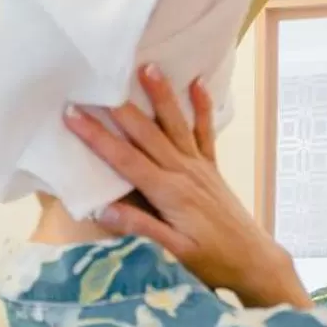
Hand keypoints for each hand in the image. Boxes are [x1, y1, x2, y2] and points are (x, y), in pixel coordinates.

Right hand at [64, 65, 311, 309]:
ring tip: (148, 66)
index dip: (96, 135)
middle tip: (96, 81)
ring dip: (160, 94)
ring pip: (174, 124)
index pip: (124, 159)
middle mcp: (183, 172)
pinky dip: (201, 107)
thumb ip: (141, 228)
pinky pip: (205, 132)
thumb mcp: (175, 251)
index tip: (72, 114)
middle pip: (145, 133)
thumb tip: (102, 209)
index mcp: (168, 192)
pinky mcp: (211, 168)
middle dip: (117, 108)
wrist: (254, 260)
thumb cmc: (213, 260)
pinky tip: (198, 83)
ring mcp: (199, 167)